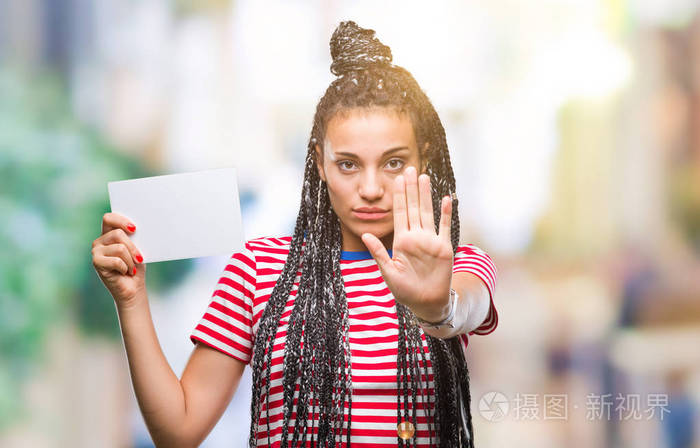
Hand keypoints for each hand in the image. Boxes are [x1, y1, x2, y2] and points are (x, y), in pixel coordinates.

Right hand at [91, 212, 145, 306]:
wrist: (133, 287)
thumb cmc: (135, 266)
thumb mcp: (137, 248)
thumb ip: (133, 237)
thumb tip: (136, 229)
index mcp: (109, 234)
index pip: (109, 218)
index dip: (121, 220)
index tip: (134, 229)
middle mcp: (100, 241)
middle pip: (118, 234)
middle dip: (133, 247)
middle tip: (139, 258)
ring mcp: (96, 251)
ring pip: (120, 248)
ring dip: (130, 260)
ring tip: (131, 268)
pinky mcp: (96, 262)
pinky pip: (116, 260)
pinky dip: (125, 267)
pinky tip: (125, 272)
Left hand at [361, 165, 453, 321]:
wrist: (426, 303)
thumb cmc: (405, 290)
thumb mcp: (388, 272)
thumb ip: (378, 252)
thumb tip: (365, 235)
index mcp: (401, 241)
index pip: (399, 213)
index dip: (398, 196)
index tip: (396, 179)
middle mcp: (416, 237)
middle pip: (413, 207)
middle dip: (410, 188)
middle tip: (409, 168)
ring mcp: (430, 240)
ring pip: (427, 212)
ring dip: (426, 195)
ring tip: (424, 177)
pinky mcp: (444, 248)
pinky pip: (445, 227)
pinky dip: (446, 214)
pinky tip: (446, 199)